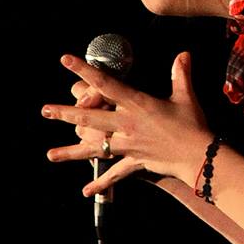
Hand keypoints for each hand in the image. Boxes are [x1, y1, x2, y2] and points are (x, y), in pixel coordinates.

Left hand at [43, 51, 211, 195]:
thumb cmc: (193, 124)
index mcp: (137, 104)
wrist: (198, 155)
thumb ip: (180, 74)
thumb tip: (184, 53)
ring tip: (50, 155)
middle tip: (45, 111)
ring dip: (71, 151)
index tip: (66, 60)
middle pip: (90, 118)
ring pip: (94, 148)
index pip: (106, 84)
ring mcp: (128, 145)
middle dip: (65, 114)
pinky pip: (114, 173)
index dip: (85, 71)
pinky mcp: (134, 161)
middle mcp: (127, 124)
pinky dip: (101, 182)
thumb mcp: (186, 96)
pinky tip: (85, 190)